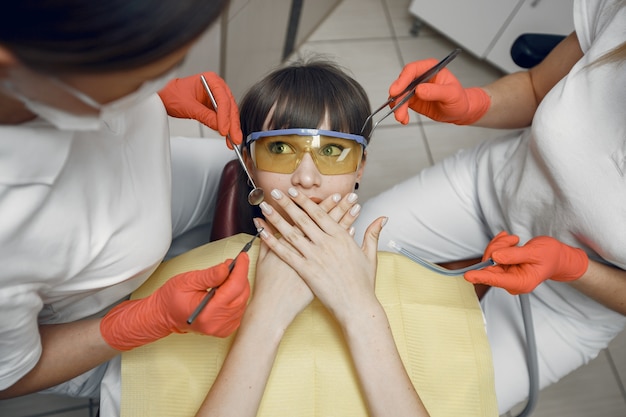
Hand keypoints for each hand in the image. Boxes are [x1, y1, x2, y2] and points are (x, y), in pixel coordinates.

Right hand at [100, 256, 249, 350]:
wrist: (164, 315)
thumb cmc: (172, 298)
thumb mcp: (188, 280)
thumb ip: (210, 275)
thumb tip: (227, 268)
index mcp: (208, 312)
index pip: (234, 288)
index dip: (240, 269)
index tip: (243, 257)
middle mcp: (217, 323)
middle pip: (241, 294)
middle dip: (240, 276)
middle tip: (233, 264)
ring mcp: (222, 328)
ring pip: (242, 301)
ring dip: (238, 285)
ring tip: (227, 276)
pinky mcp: (225, 328)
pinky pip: (239, 309)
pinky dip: (237, 296)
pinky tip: (227, 289)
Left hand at [157, 72, 241, 146]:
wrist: (166, 98)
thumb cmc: (173, 95)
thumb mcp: (188, 106)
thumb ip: (204, 115)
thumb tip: (218, 125)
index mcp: (211, 80)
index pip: (223, 99)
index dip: (225, 116)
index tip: (224, 129)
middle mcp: (216, 88)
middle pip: (230, 107)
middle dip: (232, 124)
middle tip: (234, 138)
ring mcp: (217, 97)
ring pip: (230, 114)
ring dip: (232, 128)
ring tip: (233, 140)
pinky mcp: (215, 107)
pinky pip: (224, 118)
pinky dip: (226, 127)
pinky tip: (228, 136)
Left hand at [256, 188, 385, 324]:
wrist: (358, 306)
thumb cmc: (364, 283)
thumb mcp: (370, 255)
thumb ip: (373, 233)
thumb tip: (382, 218)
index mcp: (341, 237)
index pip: (319, 213)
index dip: (304, 201)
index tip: (294, 191)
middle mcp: (327, 244)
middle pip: (303, 218)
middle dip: (287, 203)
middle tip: (275, 191)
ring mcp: (315, 257)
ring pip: (292, 233)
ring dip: (276, 218)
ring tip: (265, 207)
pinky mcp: (307, 271)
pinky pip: (286, 254)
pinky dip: (273, 242)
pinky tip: (263, 233)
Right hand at [389, 58, 489, 124]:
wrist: (459, 111)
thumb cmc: (459, 99)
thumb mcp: (451, 94)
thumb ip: (436, 91)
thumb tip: (419, 90)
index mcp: (431, 68)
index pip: (412, 70)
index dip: (402, 79)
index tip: (396, 91)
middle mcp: (420, 77)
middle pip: (402, 83)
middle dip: (398, 97)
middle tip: (397, 109)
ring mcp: (415, 88)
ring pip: (399, 95)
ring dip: (398, 107)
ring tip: (402, 118)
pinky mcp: (412, 99)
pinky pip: (401, 104)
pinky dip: (400, 112)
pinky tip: (404, 119)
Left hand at [465, 231, 588, 294]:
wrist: (557, 257)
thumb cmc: (550, 256)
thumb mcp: (535, 252)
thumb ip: (514, 255)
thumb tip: (496, 257)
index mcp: (521, 282)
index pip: (496, 279)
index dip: (481, 276)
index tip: (468, 275)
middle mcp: (511, 281)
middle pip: (490, 265)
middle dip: (497, 248)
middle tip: (511, 240)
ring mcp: (506, 275)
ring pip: (490, 258)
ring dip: (499, 245)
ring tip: (514, 240)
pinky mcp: (503, 268)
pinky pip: (493, 255)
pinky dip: (499, 245)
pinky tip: (509, 241)